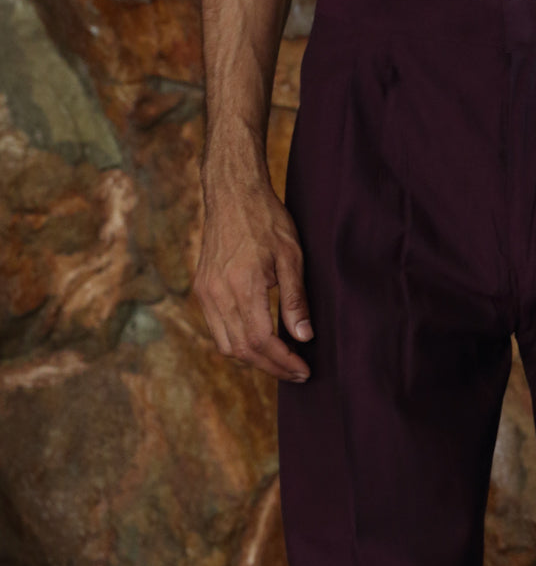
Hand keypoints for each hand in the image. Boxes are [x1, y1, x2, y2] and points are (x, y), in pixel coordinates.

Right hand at [193, 175, 312, 382]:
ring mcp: (205, 292)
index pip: (261, 340)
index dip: (283, 361)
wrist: (232, 193)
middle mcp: (217, 293)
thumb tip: (304, 337)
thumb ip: (296, 299)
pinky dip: (238, 344)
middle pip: (242, 350)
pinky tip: (260, 342)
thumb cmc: (266, 219)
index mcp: (241, 285)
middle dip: (272, 367)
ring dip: (254, 360)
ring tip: (281, 361)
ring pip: (227, 345)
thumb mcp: (291, 256)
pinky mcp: (201, 289)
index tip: (303, 370)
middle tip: (297, 373)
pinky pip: (217, 330)